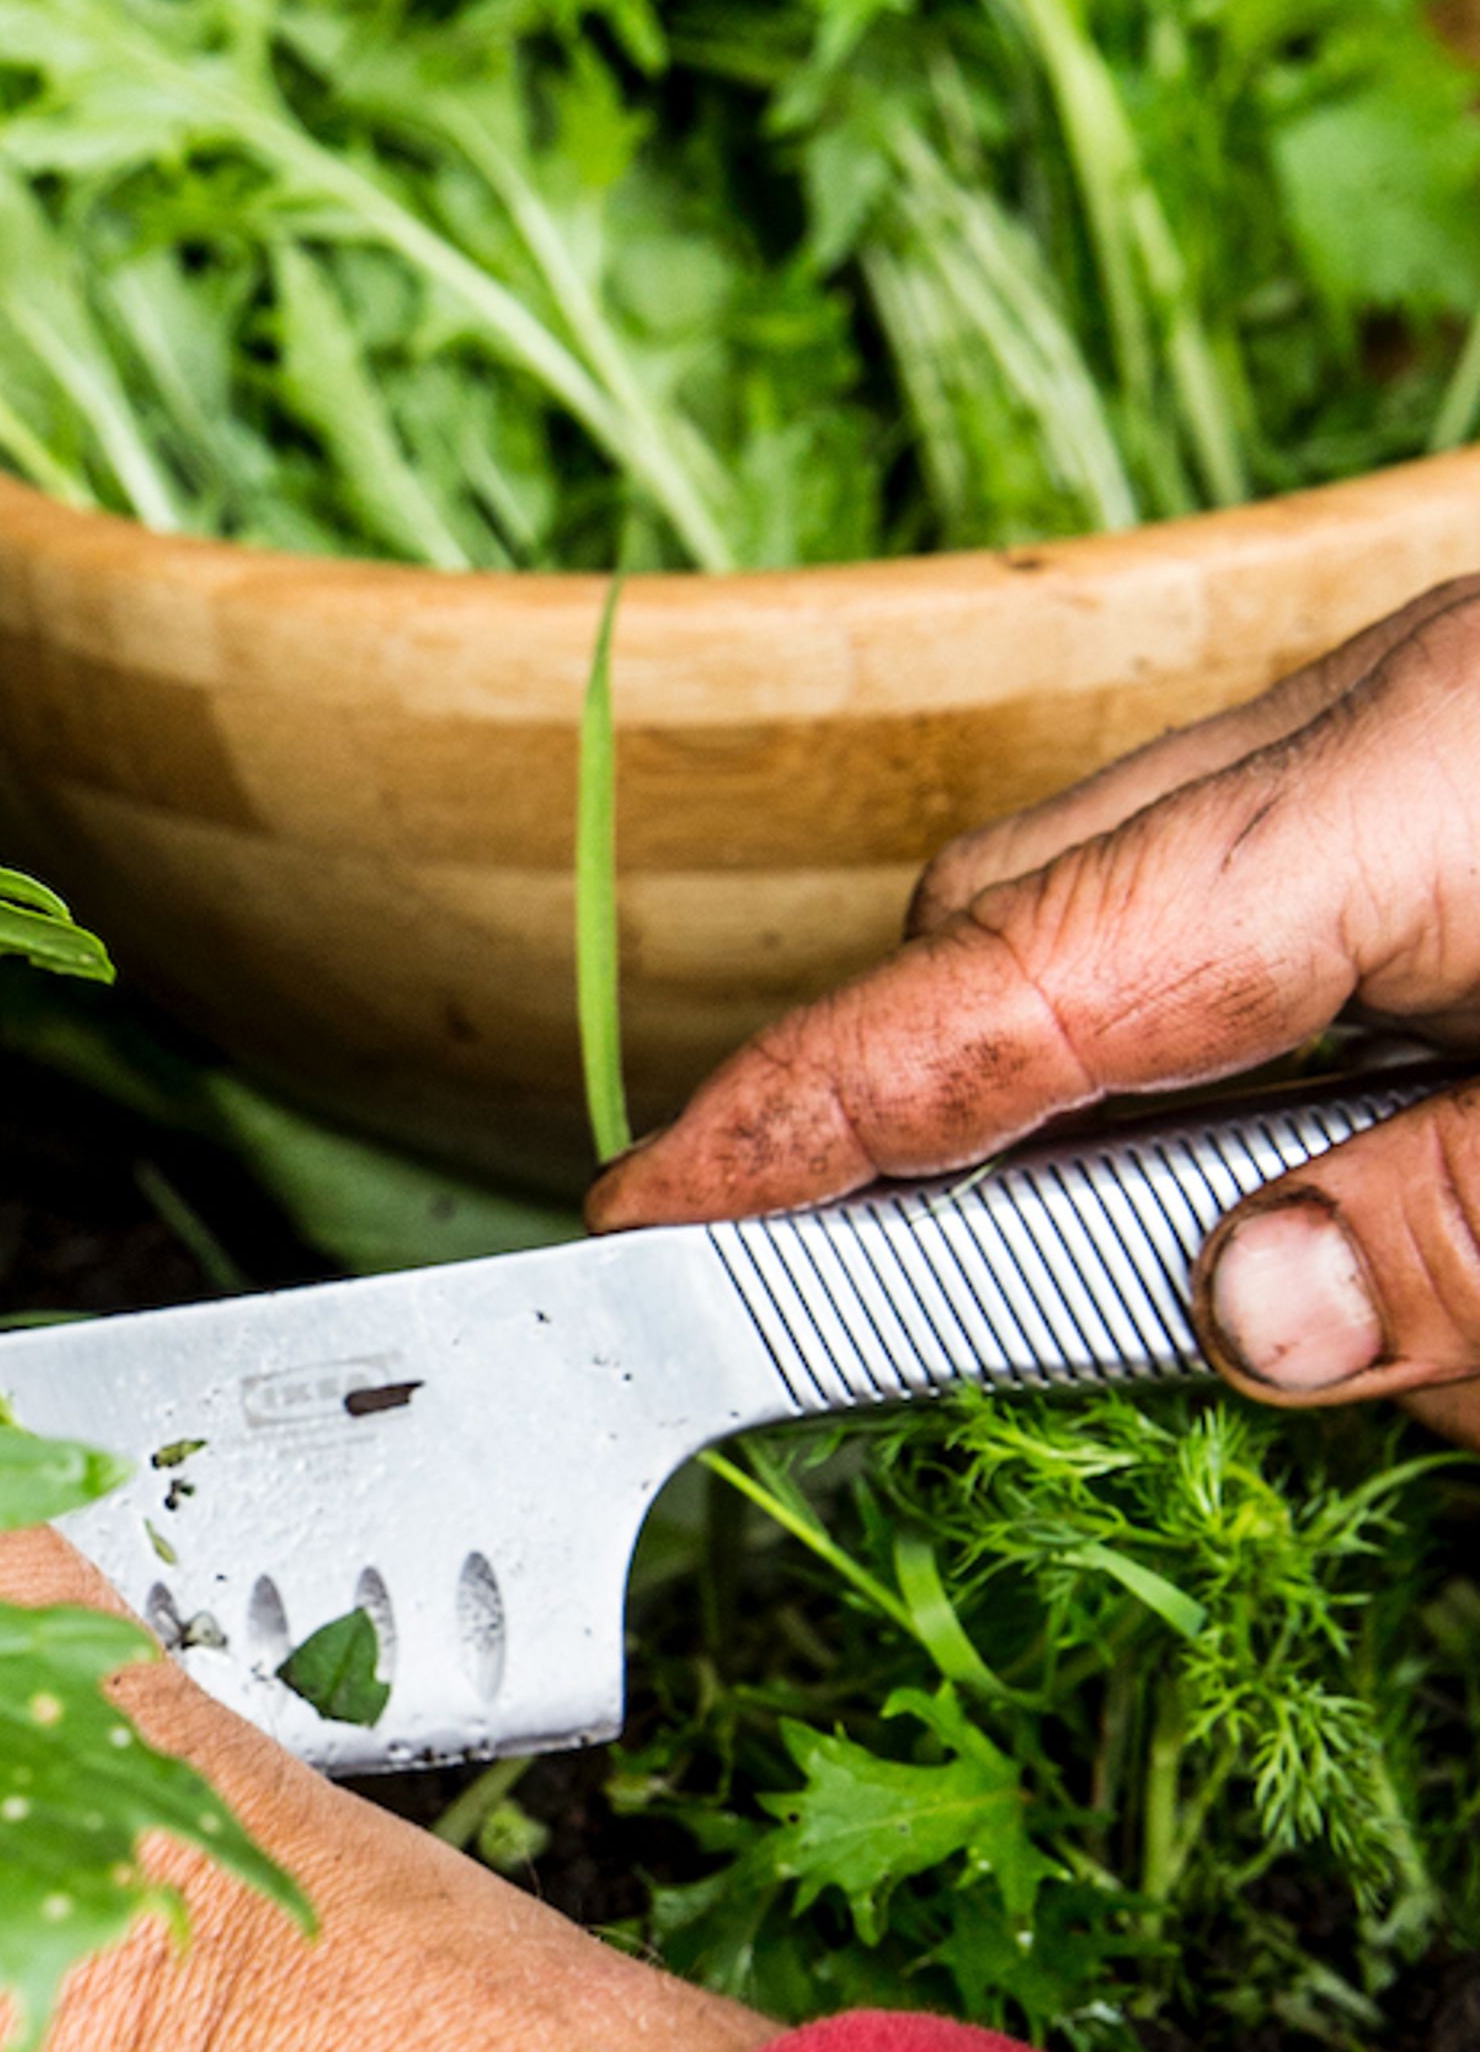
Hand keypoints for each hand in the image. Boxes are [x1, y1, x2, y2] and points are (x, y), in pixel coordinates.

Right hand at [589, 573, 1479, 1443]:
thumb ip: (1455, 1241)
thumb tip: (1248, 1317)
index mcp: (1421, 778)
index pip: (1015, 966)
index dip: (810, 1106)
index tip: (653, 1213)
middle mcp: (1390, 722)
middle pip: (1035, 913)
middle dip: (987, 1131)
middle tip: (983, 1328)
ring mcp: (1428, 731)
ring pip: (1166, 928)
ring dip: (1204, 1136)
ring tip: (1405, 1287)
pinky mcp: (1462, 772)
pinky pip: (1306, 920)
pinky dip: (1309, 1075)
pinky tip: (1420, 1184)